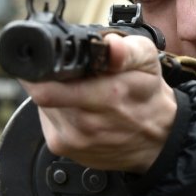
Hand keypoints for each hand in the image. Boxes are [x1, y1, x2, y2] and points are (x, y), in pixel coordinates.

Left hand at [19, 33, 176, 172]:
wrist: (157, 139)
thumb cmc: (148, 96)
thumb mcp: (147, 62)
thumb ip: (128, 51)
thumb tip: (111, 46)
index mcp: (105, 96)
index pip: (45, 87)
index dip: (38, 69)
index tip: (43, 58)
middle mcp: (84, 123)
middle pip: (39, 92)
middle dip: (47, 77)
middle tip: (67, 72)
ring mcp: (72, 139)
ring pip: (40, 105)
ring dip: (53, 94)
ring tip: (77, 90)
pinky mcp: (63, 149)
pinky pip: (46, 121)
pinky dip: (55, 111)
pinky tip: (76, 108)